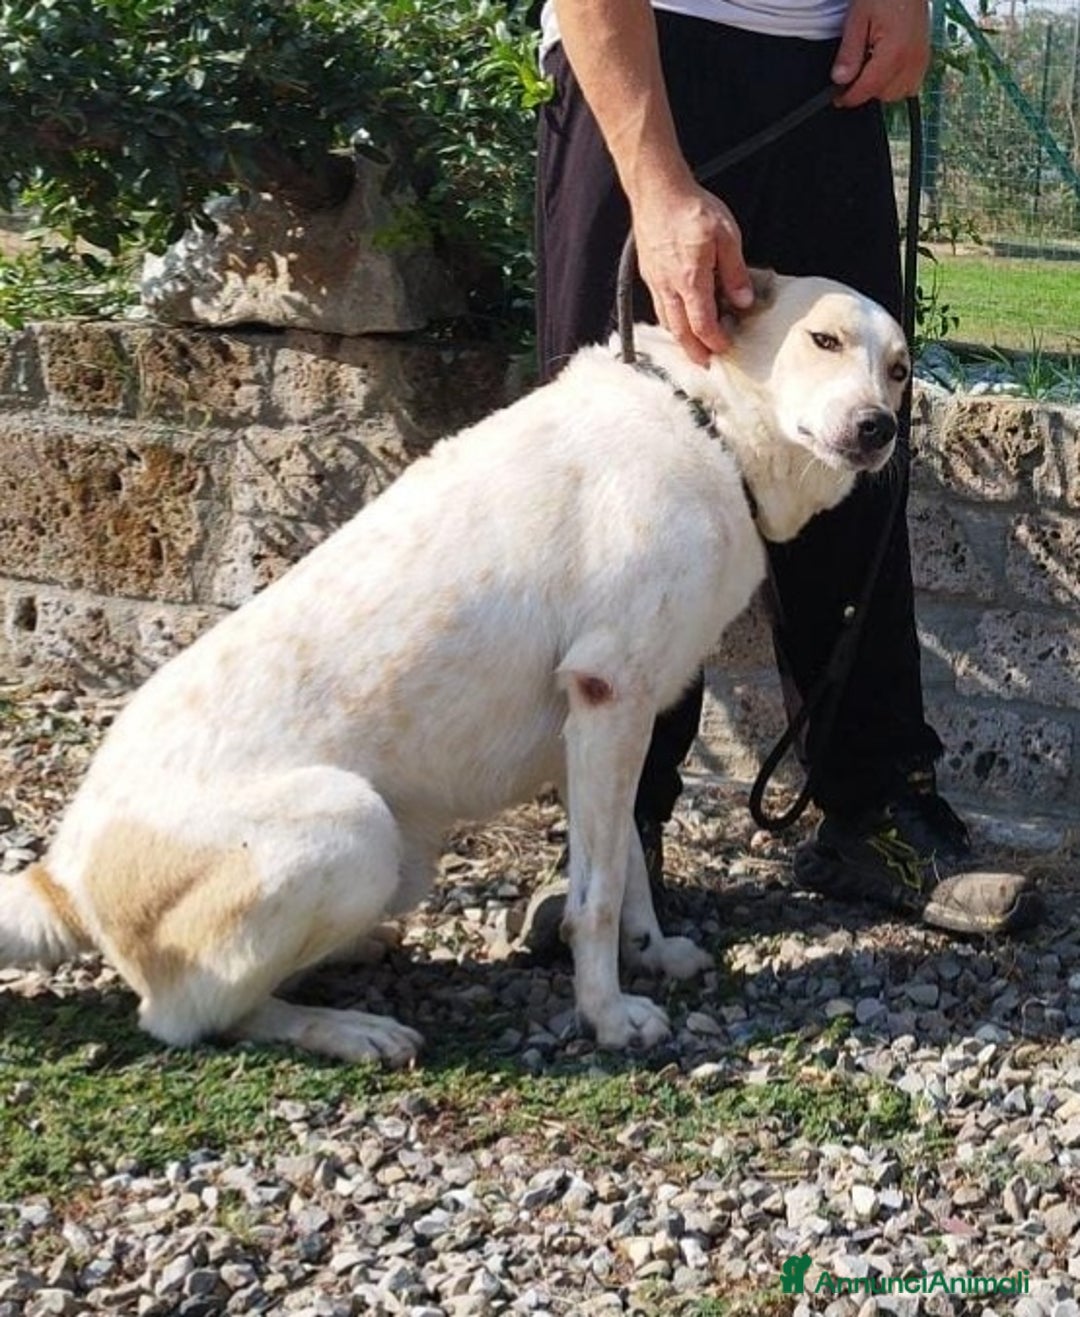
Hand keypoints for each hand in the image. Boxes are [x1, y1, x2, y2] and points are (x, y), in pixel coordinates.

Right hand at [631, 177, 753, 363]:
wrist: (657, 190)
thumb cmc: (691, 209)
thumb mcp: (727, 237)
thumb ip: (735, 272)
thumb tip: (743, 301)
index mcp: (690, 280)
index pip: (702, 324)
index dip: (714, 340)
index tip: (725, 348)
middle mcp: (669, 286)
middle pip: (679, 331)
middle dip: (693, 351)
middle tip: (705, 363)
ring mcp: (656, 281)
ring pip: (666, 320)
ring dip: (680, 337)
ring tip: (692, 346)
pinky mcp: (649, 272)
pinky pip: (659, 305)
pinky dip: (670, 318)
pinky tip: (678, 316)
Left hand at [832, 0, 929, 106]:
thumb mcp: (857, 18)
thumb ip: (849, 53)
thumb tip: (840, 79)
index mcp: (894, 52)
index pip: (867, 89)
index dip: (849, 97)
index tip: (838, 97)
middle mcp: (912, 59)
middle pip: (884, 95)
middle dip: (867, 89)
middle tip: (855, 71)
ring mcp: (921, 58)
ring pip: (899, 92)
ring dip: (883, 87)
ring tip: (872, 65)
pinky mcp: (925, 55)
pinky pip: (912, 82)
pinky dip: (897, 80)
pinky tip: (887, 65)